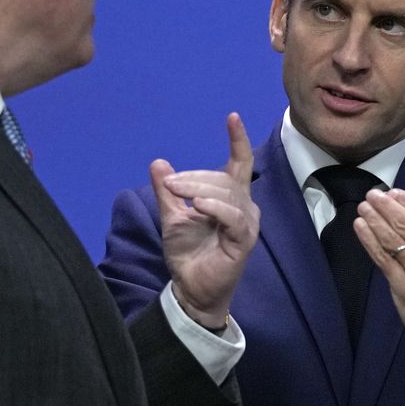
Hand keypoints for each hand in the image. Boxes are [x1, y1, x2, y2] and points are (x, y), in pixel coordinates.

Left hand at [153, 113, 258, 328]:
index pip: (239, 163)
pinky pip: (233, 217)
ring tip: (177, 193)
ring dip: (199, 189)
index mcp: (229, 197)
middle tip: (169, 185)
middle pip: (224, 177)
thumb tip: (158, 162)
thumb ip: (167, 191)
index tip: (232, 117)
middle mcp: (243, 206)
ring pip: (227, 193)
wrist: (190, 288)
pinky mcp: (244, 240)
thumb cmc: (187, 252)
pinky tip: (197, 206)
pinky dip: (215, 208)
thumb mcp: (171, 216)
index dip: (237, 140)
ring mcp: (246, 223)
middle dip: (194, 177)